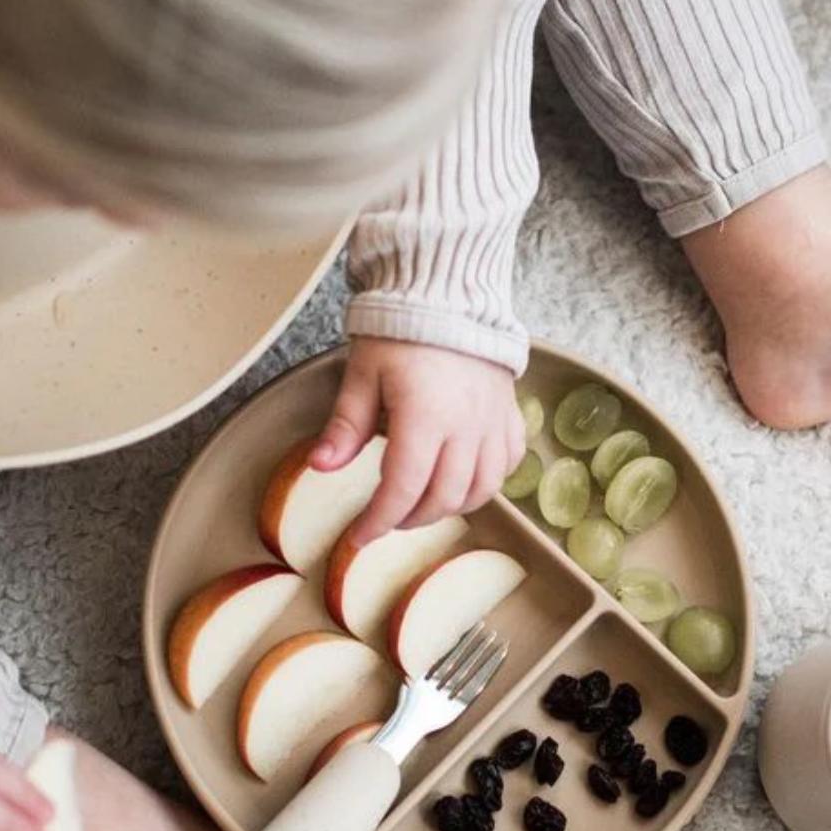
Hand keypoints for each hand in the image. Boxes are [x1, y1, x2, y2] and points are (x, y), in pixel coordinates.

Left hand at [311, 338, 523, 543]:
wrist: (450, 294)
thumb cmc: (401, 331)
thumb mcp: (363, 374)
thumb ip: (346, 425)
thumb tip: (320, 467)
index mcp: (425, 417)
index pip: (402, 489)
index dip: (378, 521)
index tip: (358, 536)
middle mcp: (466, 427)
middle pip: (443, 498)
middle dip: (410, 518)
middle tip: (386, 517)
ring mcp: (493, 422)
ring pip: (481, 490)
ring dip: (449, 506)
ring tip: (421, 503)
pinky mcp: (510, 413)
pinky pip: (507, 464)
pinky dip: (485, 482)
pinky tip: (463, 478)